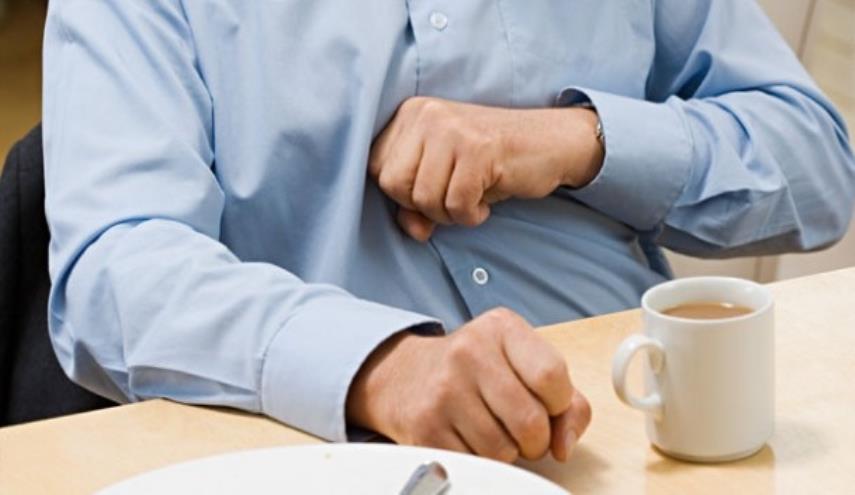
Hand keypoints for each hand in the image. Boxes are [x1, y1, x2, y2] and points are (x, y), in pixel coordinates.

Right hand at [346, 307, 591, 462]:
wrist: (406, 376)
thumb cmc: (477, 371)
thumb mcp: (523, 364)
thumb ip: (567, 402)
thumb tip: (565, 445)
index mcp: (501, 328)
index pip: (552, 376)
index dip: (559, 404)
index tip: (548, 405)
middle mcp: (469, 352)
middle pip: (530, 421)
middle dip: (536, 439)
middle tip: (522, 430)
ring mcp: (443, 389)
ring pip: (502, 450)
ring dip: (507, 453)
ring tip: (494, 431)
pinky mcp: (425, 426)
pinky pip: (475, 464)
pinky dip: (481, 461)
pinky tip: (470, 438)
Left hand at [369, 97, 603, 240]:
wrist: (551, 143)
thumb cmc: (492, 163)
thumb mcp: (446, 180)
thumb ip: (416, 205)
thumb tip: (412, 230)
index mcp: (411, 113)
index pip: (375, 168)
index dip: (400, 193)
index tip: (432, 191)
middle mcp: (427, 114)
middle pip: (393, 184)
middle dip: (422, 205)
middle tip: (453, 199)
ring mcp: (453, 129)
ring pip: (423, 197)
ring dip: (449, 214)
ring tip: (471, 199)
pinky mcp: (478, 149)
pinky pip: (456, 204)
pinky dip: (470, 216)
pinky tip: (485, 204)